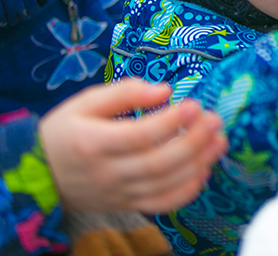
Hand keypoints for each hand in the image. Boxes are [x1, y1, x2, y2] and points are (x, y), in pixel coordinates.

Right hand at [39, 79, 226, 213]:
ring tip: (219, 140)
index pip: (138, 136)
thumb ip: (124, 92)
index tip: (194, 105)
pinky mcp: (127, 205)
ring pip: (165, 185)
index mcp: (92, 144)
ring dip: (198, 163)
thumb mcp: (85, 103)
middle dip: (193, 142)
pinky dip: (188, 190)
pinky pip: (162, 204)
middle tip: (215, 120)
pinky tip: (205, 169)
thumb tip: (165, 90)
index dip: (170, 122)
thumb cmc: (66, 132)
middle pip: (158, 163)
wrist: (39, 176)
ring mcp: (118, 193)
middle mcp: (106, 174)